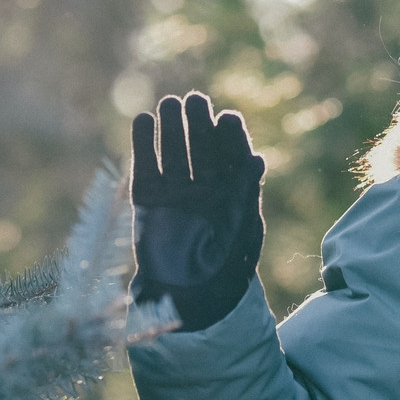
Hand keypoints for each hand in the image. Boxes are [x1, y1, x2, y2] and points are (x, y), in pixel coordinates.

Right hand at [131, 93, 265, 331]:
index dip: (230, 137)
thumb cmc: (226, 270)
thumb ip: (247, 194)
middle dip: (199, 124)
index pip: (232, 156)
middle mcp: (205, 189)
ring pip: (174, 153)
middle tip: (196, 99)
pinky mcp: (148, 201)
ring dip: (172, 128)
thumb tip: (257, 159)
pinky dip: (143, 145)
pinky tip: (142, 120)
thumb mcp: (244, 230)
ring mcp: (176, 193)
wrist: (192, 299)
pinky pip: (146, 168)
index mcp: (233, 193)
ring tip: (169, 103)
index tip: (228, 118)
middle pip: (202, 148)